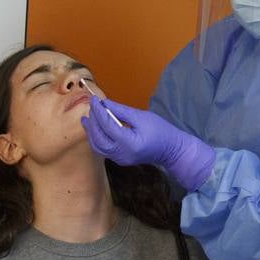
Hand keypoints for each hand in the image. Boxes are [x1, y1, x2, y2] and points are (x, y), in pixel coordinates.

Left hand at [81, 97, 215, 190]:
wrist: (171, 150)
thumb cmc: (161, 131)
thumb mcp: (142, 117)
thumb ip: (121, 111)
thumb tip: (104, 103)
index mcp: (129, 142)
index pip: (107, 125)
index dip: (98, 111)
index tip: (94, 99)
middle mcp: (122, 154)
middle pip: (99, 137)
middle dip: (93, 121)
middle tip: (91, 107)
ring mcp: (120, 159)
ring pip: (97, 146)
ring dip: (91, 132)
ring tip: (87, 118)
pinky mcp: (119, 160)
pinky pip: (103, 150)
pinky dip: (96, 139)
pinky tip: (95, 129)